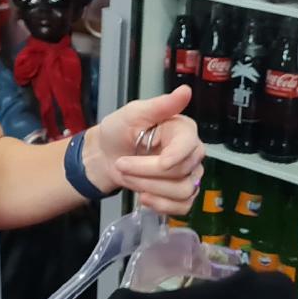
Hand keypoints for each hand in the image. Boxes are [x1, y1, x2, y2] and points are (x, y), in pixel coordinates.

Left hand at [87, 85, 205, 213]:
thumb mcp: (133, 114)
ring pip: (183, 192)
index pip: (189, 147)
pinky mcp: (182, 195)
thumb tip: (186, 90)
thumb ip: (160, 105)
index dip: (174, 158)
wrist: (105, 157)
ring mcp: (190, 176)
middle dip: (147, 173)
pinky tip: (143, 197)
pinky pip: (183, 208)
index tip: (159, 163)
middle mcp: (192, 153)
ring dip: (149, 189)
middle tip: (122, 165)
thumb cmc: (118, 131)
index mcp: (184, 130)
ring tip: (128, 178)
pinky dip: (161, 206)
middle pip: (182, 172)